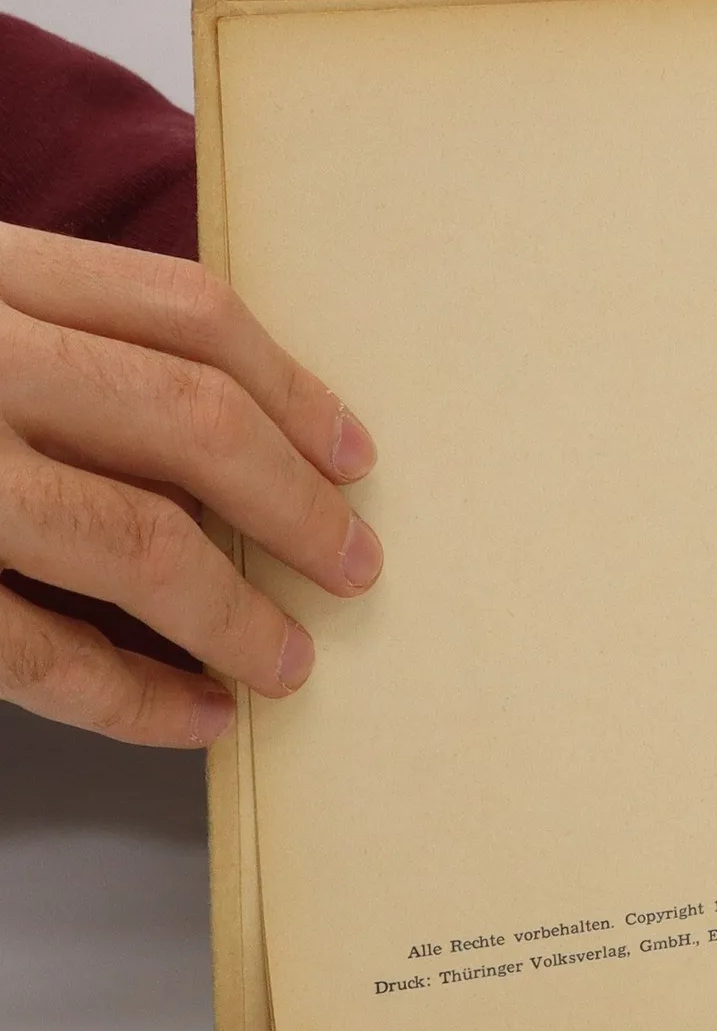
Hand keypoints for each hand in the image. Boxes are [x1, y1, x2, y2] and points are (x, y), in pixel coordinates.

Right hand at [0, 221, 380, 747]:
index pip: (185, 315)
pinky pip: (42, 653)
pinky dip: (135, 697)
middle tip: (356, 566)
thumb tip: (227, 429)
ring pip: (137, 542)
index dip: (294, 390)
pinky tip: (198, 715)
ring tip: (290, 660)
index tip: (359, 456)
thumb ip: (51, 339)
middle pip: (191, 421)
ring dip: (238, 614)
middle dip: (296, 505)